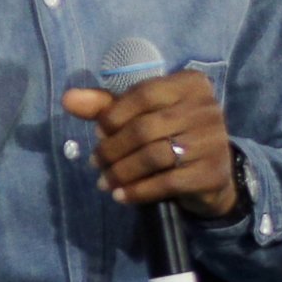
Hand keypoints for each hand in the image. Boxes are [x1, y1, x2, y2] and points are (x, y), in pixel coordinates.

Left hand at [61, 69, 238, 218]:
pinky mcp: (212, 173)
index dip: (114, 115)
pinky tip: (121, 196)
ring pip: (154, 156)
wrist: (211, 174)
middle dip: (113, 149)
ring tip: (105, 182)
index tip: (98, 133)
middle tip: (96, 163)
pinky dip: (138, 191)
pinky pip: (167, 182)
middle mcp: (208, 108)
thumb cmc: (171, 135)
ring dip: (122, 173)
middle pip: (146, 128)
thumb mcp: (142, 115)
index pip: (144, 94)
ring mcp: (213, 141)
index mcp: (190, 84)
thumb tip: (67, 98)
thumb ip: (106, 106)